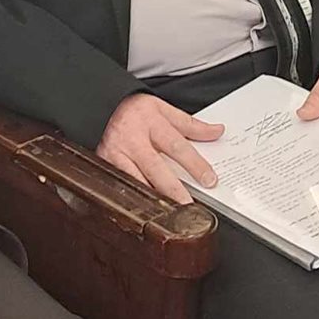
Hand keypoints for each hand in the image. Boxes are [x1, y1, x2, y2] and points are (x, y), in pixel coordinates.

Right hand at [96, 92, 223, 203]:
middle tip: (189, 206)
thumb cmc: (135, 109)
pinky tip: (145, 209)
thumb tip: (216, 131)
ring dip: (153, 198)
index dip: (195, 164)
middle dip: (174, 189)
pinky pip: (120, 184)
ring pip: (136, 181)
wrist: (102, 103)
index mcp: (152, 122)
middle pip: (156, 168)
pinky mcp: (105, 162)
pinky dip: (133, 197)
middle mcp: (134, 139)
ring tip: (169, 215)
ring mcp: (117, 153)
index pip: (177, 146)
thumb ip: (191, 125)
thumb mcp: (164, 109)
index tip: (209, 180)